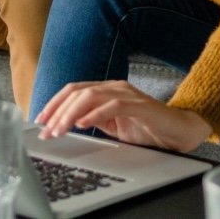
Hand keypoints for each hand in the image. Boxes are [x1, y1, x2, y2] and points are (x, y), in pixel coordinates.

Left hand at [34, 80, 211, 153]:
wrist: (180, 132)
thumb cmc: (148, 129)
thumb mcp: (114, 127)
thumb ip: (95, 120)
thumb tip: (68, 124)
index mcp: (107, 90)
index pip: (74, 90)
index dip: (54, 103)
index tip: (40, 120)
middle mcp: (115, 86)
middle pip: (78, 90)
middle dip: (57, 110)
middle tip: (45, 130)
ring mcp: (127, 93)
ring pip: (90, 95)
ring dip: (70, 113)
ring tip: (59, 129)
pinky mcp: (139, 105)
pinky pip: (112, 105)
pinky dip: (94, 114)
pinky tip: (82, 124)